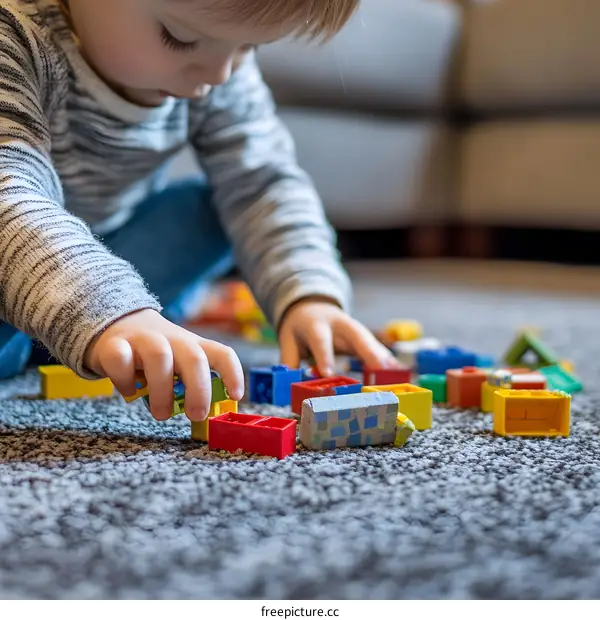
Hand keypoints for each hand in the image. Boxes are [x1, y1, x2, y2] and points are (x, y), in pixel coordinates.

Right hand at [84, 309, 243, 421]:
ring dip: (162, 391)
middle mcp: (172, 339)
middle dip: (199, 389)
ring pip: (160, 357)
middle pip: (194, 358)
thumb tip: (203, 413)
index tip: (236, 395)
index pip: (221, 353)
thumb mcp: (177, 362)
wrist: (115, 322)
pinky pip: (121, 359)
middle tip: (196, 415)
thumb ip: (189, 382)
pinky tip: (128, 391)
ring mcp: (143, 339)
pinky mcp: (114, 344)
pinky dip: (125, 380)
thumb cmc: (153, 354)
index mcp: (192, 345)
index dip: (233, 373)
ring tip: (161, 414)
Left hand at [278, 297, 400, 375]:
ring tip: (395, 373)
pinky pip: (375, 347)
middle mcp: (339, 324)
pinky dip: (386, 359)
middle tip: (380, 369)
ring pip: (370, 340)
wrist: (311, 305)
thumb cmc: (299, 327)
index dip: (325, 357)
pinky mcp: (362, 335)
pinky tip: (397, 371)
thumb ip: (289, 360)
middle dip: (369, 351)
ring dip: (383, 356)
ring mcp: (353, 328)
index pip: (321, 340)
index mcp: (317, 324)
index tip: (328, 374)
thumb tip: (287, 385)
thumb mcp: (288, 339)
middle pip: (356, 335)